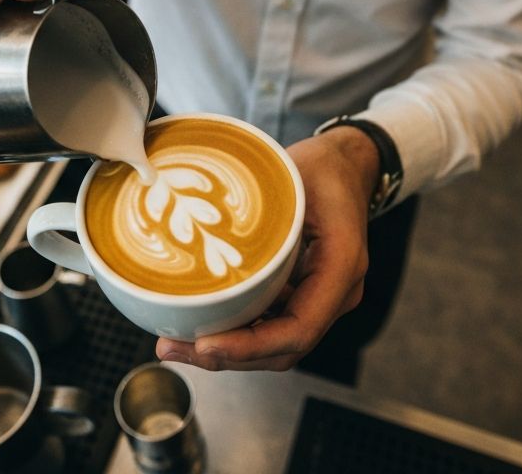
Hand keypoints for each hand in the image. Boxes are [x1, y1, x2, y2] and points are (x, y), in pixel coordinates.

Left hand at [155, 126, 378, 371]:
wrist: (348, 164)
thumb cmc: (324, 166)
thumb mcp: (293, 177)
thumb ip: (258, 208)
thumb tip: (196, 222)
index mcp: (341, 265)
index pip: (297, 329)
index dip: (249, 346)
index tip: (205, 343)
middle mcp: (337, 292)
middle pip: (282, 349)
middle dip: (227, 356)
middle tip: (172, 346)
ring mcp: (323, 298)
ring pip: (275, 344)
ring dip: (228, 350)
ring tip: (175, 342)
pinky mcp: (305, 294)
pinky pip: (273, 325)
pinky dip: (237, 332)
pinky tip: (200, 324)